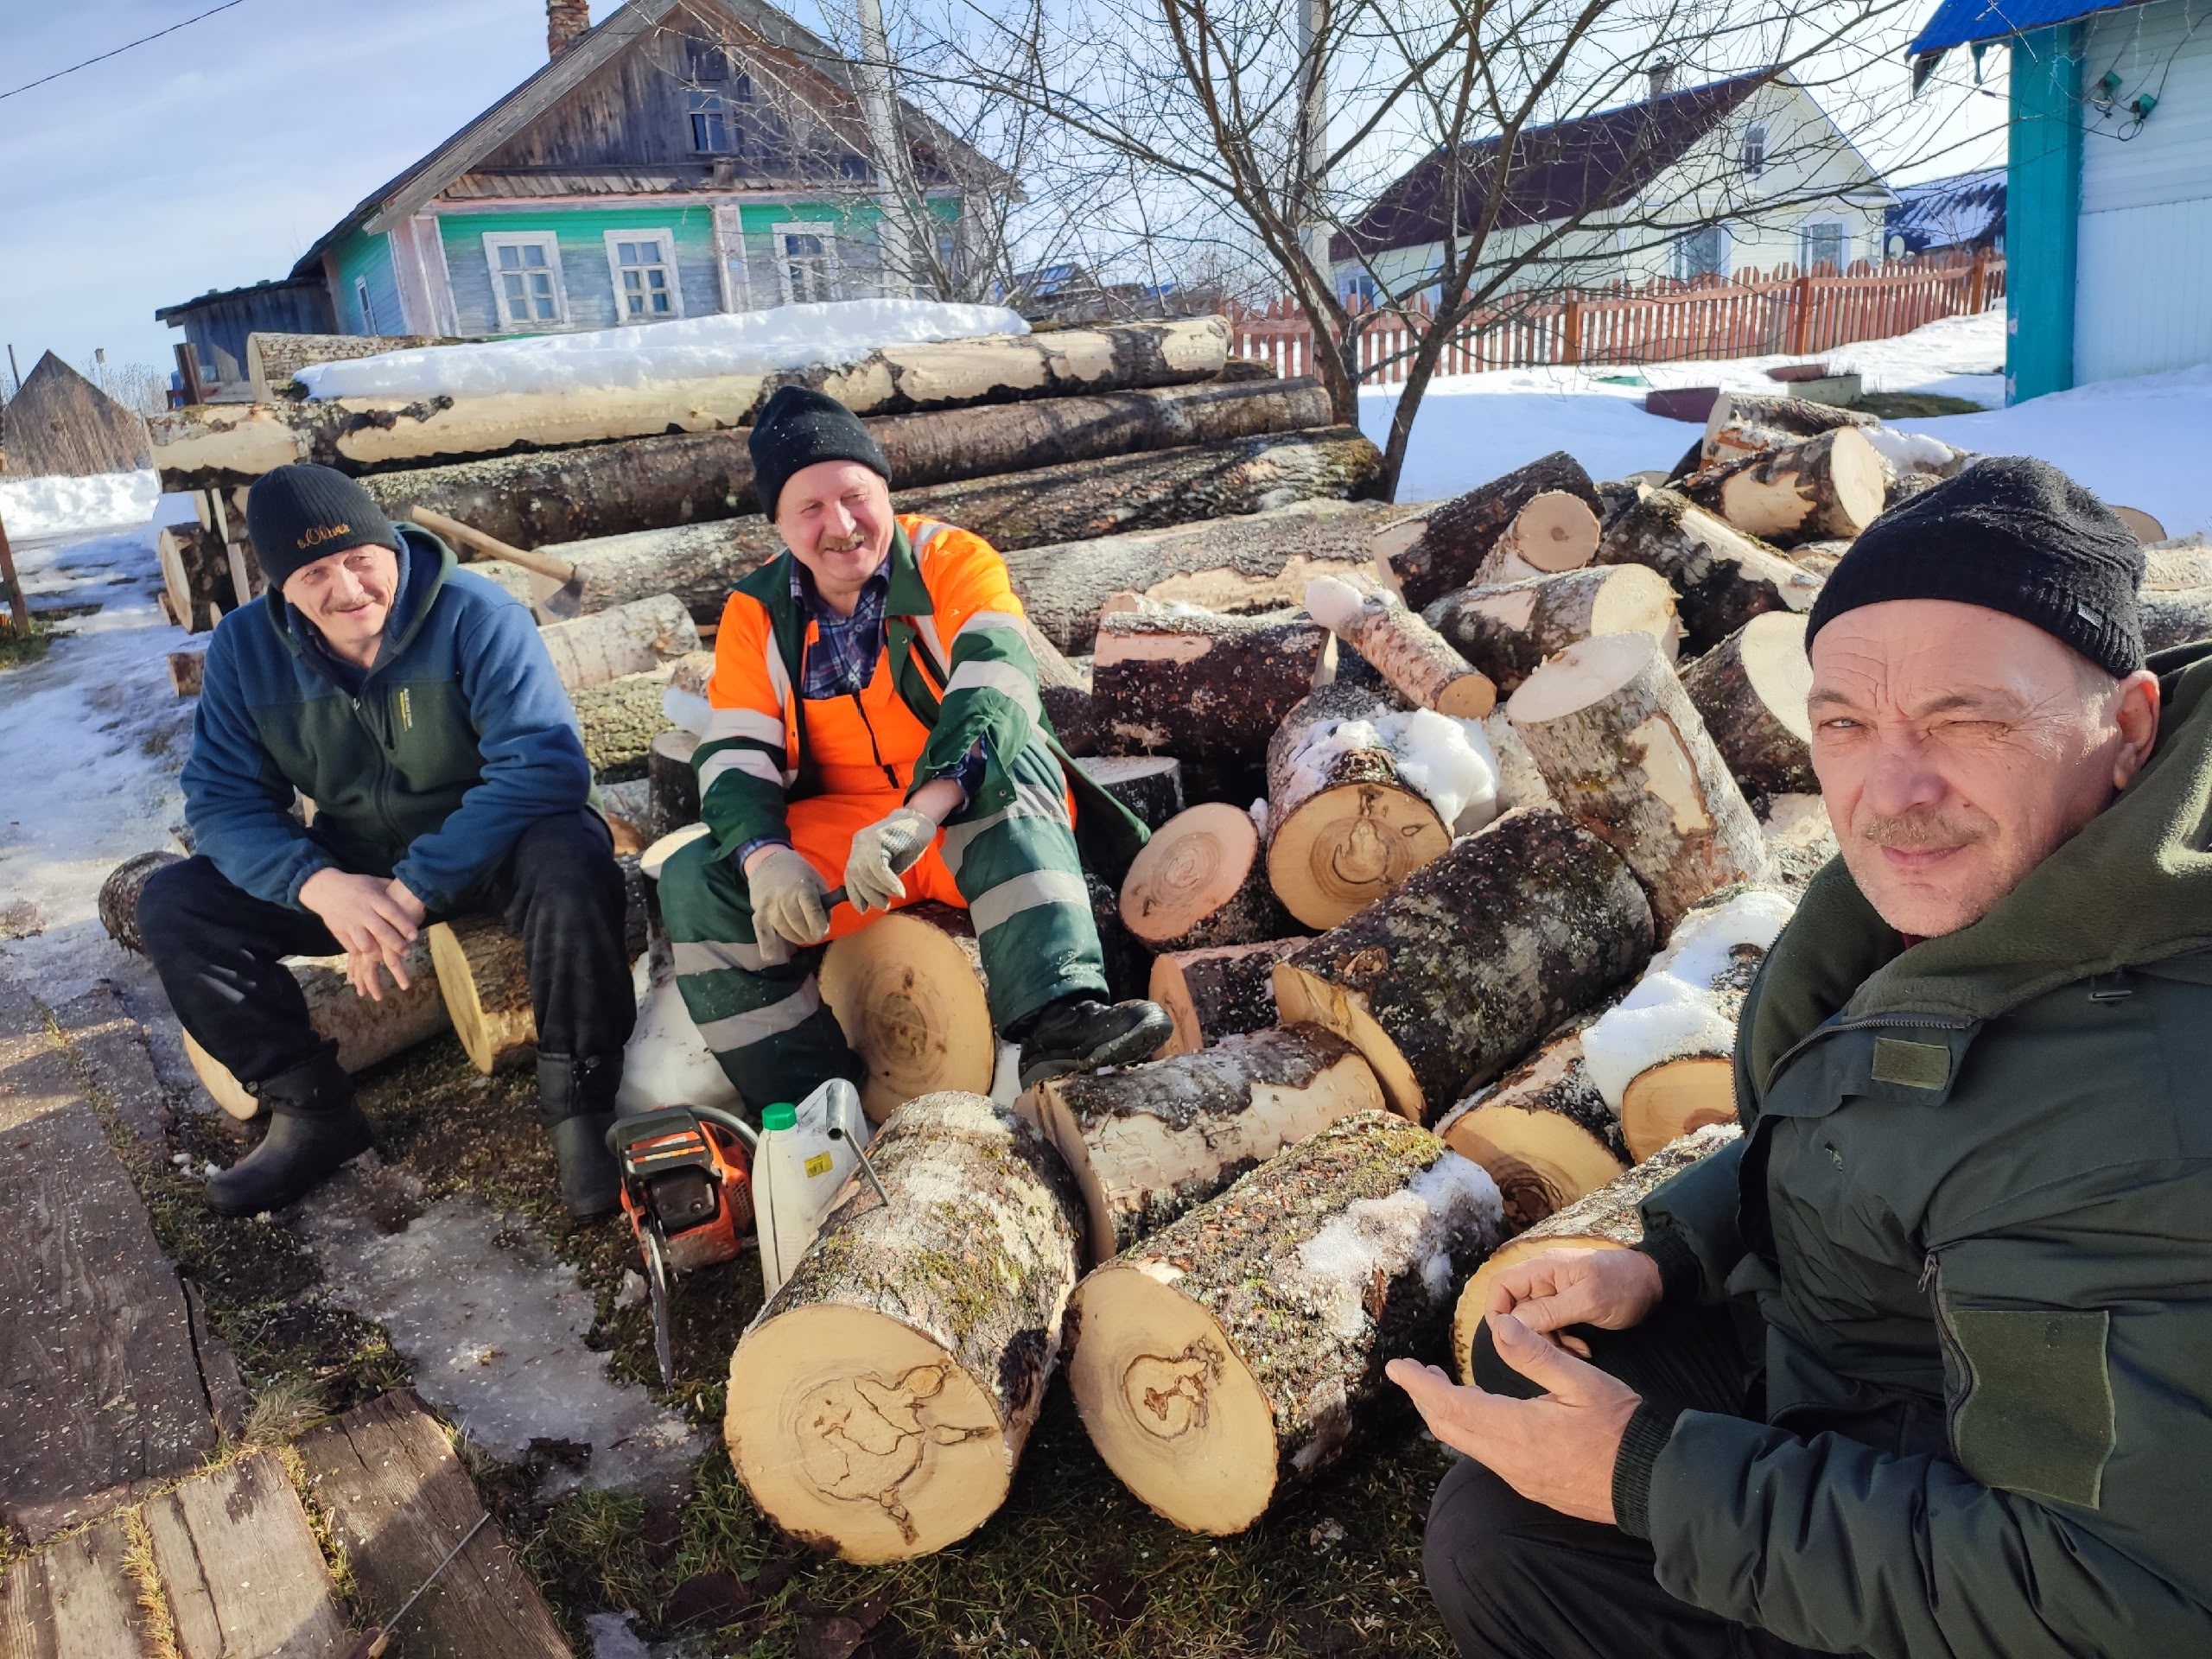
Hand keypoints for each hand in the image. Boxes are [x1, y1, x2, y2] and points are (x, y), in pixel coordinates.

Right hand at [300, 869, 420, 993]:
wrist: (324, 889)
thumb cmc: (355, 885)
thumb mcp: (373, 882)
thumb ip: (391, 890)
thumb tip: (412, 890)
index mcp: (372, 898)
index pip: (391, 913)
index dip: (404, 925)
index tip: (414, 936)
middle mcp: (361, 912)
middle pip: (381, 932)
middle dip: (395, 944)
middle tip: (407, 952)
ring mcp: (349, 924)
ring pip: (365, 945)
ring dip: (378, 954)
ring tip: (387, 957)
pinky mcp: (339, 933)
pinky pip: (352, 949)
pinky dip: (362, 955)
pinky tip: (371, 957)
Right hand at [744, 844, 830, 958]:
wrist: (768, 861)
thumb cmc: (797, 872)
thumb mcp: (816, 879)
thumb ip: (823, 901)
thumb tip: (825, 923)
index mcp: (801, 886)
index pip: (811, 909)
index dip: (819, 924)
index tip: (823, 931)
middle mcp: (783, 897)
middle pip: (797, 923)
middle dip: (809, 933)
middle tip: (815, 935)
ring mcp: (769, 905)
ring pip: (783, 930)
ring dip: (795, 937)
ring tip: (802, 936)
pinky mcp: (757, 912)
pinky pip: (761, 932)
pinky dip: (767, 945)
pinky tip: (772, 957)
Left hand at [844, 805, 937, 913]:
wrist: (920, 821)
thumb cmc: (906, 844)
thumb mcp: (889, 864)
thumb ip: (877, 877)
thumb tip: (870, 899)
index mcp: (858, 848)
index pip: (850, 875)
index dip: (855, 894)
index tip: (863, 909)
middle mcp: (859, 842)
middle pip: (856, 874)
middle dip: (868, 894)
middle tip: (883, 905)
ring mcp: (867, 838)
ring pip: (866, 872)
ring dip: (880, 889)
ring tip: (893, 896)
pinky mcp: (879, 837)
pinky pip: (878, 866)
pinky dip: (888, 882)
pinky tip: (898, 890)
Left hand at [1387, 1313, 1641, 1524]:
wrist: (1653, 1483)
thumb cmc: (1623, 1427)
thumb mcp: (1582, 1380)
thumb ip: (1536, 1353)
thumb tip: (1499, 1324)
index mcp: (1515, 1430)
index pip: (1449, 1406)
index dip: (1417, 1385)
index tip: (1395, 1366)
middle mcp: (1509, 1460)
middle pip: (1448, 1428)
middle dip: (1425, 1398)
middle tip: (1413, 1371)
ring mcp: (1520, 1477)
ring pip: (1466, 1444)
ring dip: (1447, 1414)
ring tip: (1441, 1386)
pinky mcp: (1533, 1486)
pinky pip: (1486, 1456)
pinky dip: (1470, 1430)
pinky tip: (1481, 1413)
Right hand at [1486, 1247, 1662, 1357]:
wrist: (1657, 1284)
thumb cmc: (1624, 1286)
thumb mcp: (1587, 1301)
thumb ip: (1548, 1312)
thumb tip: (1511, 1325)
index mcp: (1542, 1269)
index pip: (1500, 1286)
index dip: (1498, 1313)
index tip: (1512, 1340)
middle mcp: (1544, 1279)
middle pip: (1516, 1309)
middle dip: (1532, 1335)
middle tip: (1557, 1353)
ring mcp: (1556, 1293)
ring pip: (1534, 1323)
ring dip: (1551, 1342)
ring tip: (1578, 1353)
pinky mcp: (1568, 1307)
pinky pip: (1552, 1328)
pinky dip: (1563, 1342)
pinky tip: (1583, 1350)